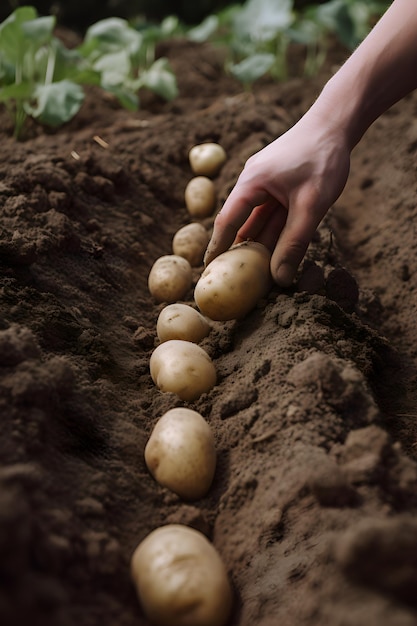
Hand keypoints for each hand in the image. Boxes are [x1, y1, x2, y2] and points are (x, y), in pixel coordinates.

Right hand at [204, 110, 350, 285]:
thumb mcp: (311, 206)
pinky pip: (272, 212)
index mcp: (251, 183)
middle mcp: (253, 182)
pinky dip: (273, 231)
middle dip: (240, 251)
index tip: (209, 269)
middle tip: (235, 279)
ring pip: (259, 220)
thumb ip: (294, 243)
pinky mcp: (280, 183)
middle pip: (242, 223)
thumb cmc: (323, 158)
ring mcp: (266, 182)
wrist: (337, 122)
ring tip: (255, 272)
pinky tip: (276, 250)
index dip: (217, 247)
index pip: (227, 221)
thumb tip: (280, 278)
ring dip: (259, 242)